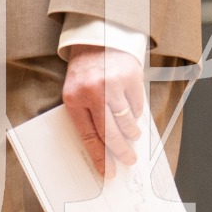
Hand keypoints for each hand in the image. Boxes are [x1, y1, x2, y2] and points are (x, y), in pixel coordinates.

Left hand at [62, 46, 144, 177]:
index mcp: (74, 98)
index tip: (108, 171)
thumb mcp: (77, 93)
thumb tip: (106, 150)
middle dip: (121, 152)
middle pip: (110, 133)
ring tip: (131, 134)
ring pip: (127, 122)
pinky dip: (136, 113)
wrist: (96, 40)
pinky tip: (131, 109)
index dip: (99, 157)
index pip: (88, 136)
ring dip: (131, 133)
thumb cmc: (85, 72)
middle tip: (128, 160)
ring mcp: (113, 83)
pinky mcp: (130, 76)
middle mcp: (93, 91)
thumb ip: (88, 117)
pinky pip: (138, 106)